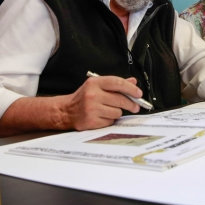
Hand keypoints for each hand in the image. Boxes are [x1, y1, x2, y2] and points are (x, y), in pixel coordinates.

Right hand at [0, 75, 140, 135]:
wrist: (65, 111)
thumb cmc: (83, 98)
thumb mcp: (97, 86)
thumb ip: (115, 84)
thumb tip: (133, 82)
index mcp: (94, 83)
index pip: (117, 83)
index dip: (131, 89)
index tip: (139, 94)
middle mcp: (92, 95)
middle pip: (120, 99)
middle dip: (131, 104)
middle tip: (135, 106)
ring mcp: (91, 108)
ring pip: (117, 112)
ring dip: (116, 113)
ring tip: (108, 110)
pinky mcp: (91, 121)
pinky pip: (110, 122)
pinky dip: (109, 120)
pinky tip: (102, 117)